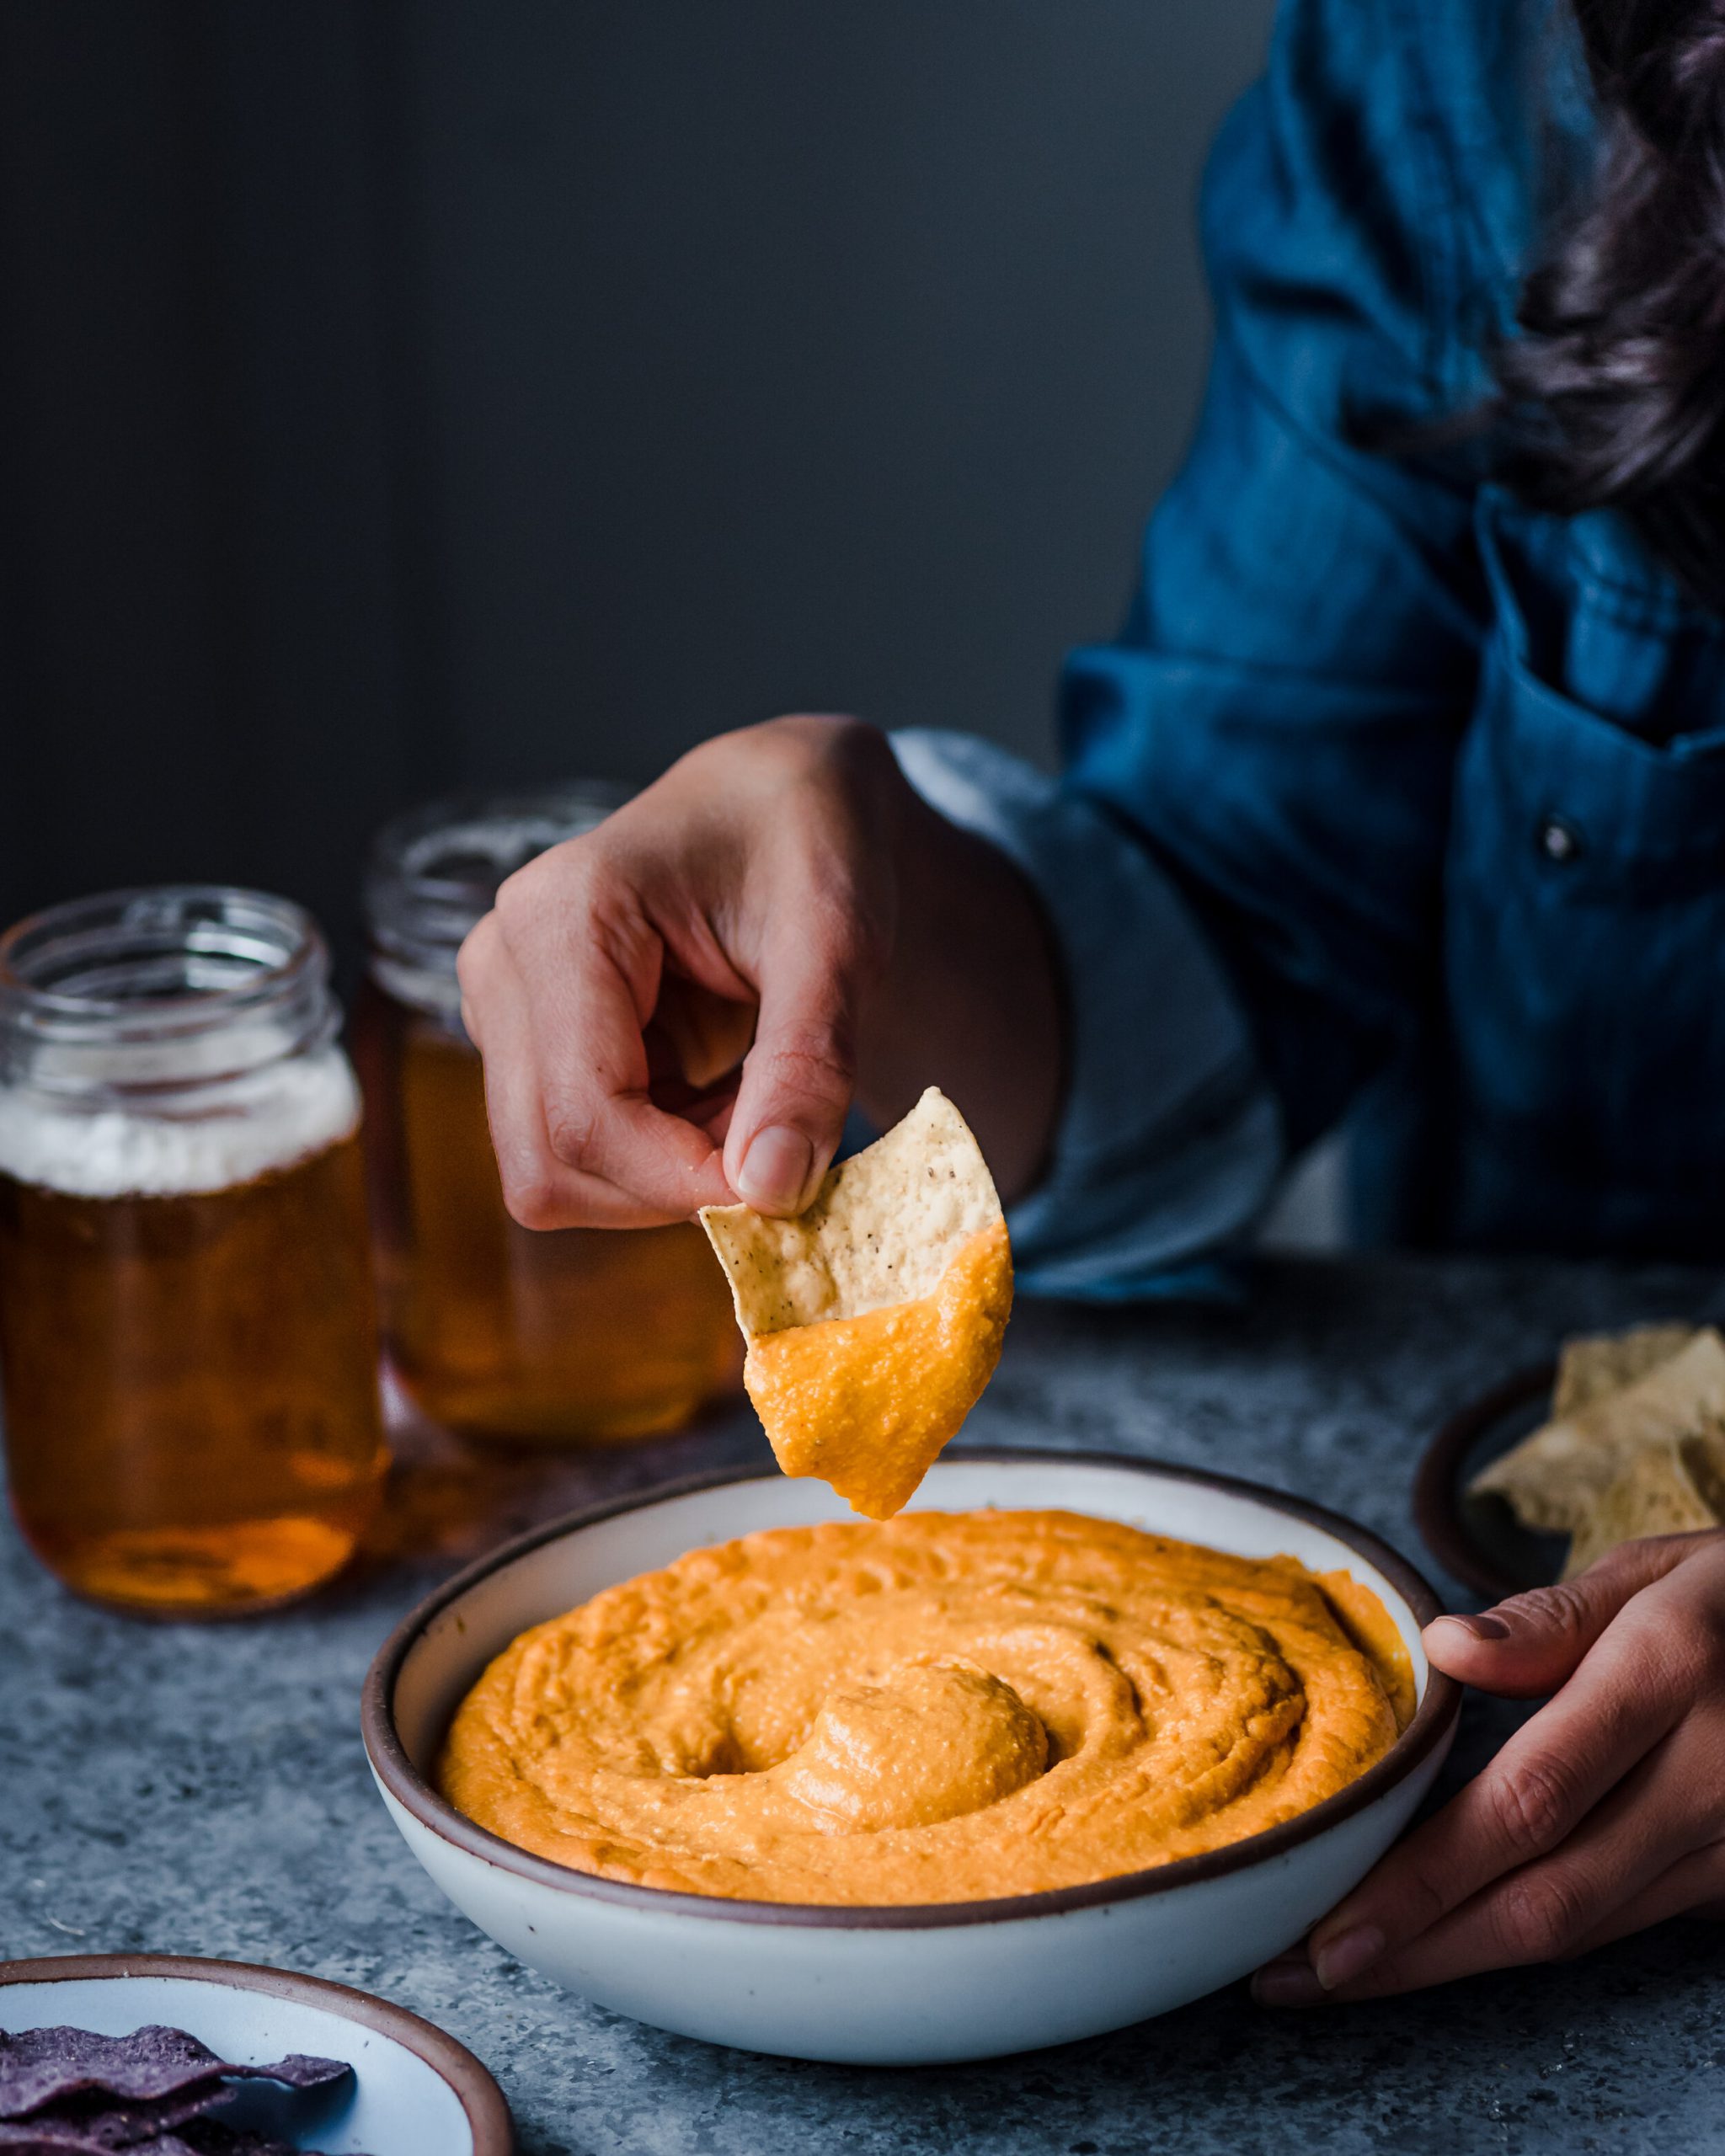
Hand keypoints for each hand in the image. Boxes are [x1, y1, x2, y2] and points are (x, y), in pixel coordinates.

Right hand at [455, 715, 1060, 1230]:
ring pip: (552, 1174)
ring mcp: (500, 1005)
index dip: (683, 1180)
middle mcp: (502, 961)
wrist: (781, 804)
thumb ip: (806, 1064)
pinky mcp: (524, 1043)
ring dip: (665, 1175)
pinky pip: (574, 1155)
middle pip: (549, 1162)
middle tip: (775, 1138)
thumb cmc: (811, 844)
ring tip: (753, 1103)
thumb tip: (767, 1189)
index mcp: (564, 915)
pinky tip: (723, 1097)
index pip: (586, 1115)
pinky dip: (660, 1158)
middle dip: (671, 1185)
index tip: (785, 1187)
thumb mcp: (838, 941)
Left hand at [1254, 1530, 1724, 2004]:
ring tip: (1350, 1964)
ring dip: (1460, 1955)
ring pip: (1583, 1928)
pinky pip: (1622, 1922)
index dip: (1426, 1878)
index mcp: (1670, 1675)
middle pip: (1546, 1896)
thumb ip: (1550, 1618)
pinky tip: (1448, 1940)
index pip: (1528, 1800)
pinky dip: (1528, 1937)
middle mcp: (1710, 1777)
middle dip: (1417, 1948)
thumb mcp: (1657, 1567)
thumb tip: (1446, 1648)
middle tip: (1302, 1974)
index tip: (1331, 1926)